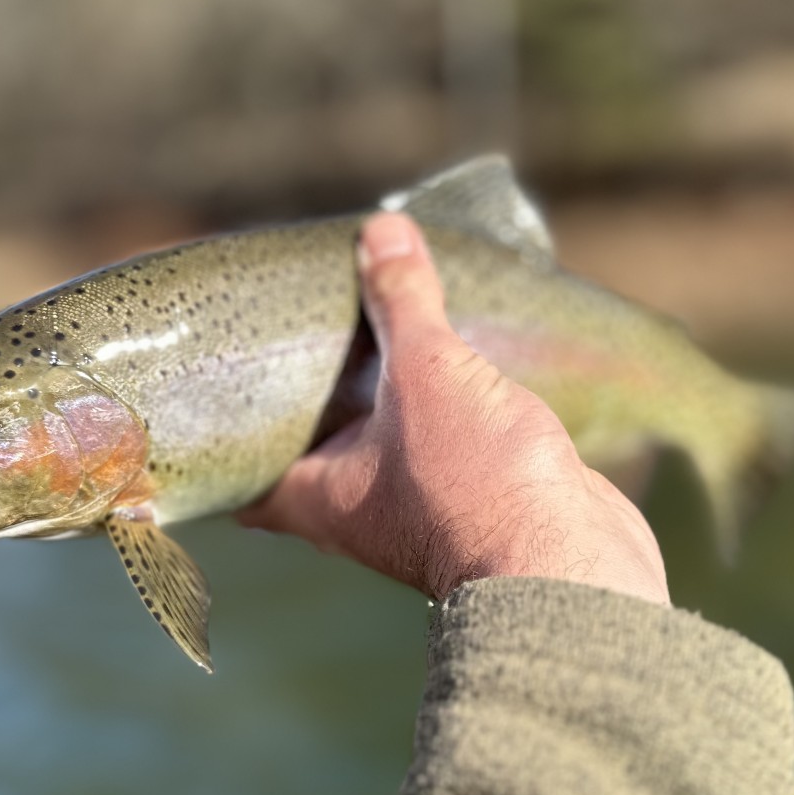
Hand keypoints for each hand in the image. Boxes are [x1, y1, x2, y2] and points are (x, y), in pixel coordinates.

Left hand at [240, 212, 669, 606]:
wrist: (569, 561)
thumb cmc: (474, 483)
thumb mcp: (427, 372)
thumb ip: (402, 302)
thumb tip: (379, 233)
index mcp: (317, 497)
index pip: (244, 476)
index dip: (227, 433)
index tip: (224, 380)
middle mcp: (357, 512)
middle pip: (315, 449)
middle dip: (314, 396)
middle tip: (304, 330)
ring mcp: (419, 510)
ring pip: (385, 446)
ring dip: (382, 400)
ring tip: (377, 331)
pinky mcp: (476, 502)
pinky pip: (444, 446)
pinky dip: (442, 409)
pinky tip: (454, 363)